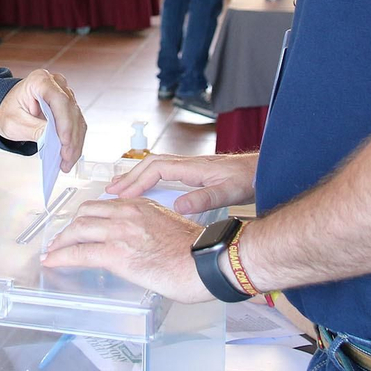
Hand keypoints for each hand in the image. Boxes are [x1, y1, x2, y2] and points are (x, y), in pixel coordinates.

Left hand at [0, 69, 85, 173]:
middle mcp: (56, 84)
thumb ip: (34, 130)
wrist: (9, 107)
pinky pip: (77, 124)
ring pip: (77, 119)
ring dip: (75, 142)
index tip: (64, 141)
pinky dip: (75, 141)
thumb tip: (54, 140)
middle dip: (70, 138)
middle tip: (66, 158)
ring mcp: (65, 94)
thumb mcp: (14, 123)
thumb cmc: (8, 110)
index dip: (64, 121)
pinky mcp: (69, 107)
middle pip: (71, 111)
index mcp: (39, 80)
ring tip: (67, 162)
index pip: (59, 99)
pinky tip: (70, 155)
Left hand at [43, 197, 209, 302]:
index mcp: (141, 206)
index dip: (87, 216)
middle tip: (63, 240)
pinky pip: (79, 253)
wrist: (207, 261)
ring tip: (54, 252)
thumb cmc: (197, 253)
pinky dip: (61, 257)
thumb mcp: (170, 228)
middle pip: (86, 214)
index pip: (105, 206)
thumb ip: (151, 230)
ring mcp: (120, 232)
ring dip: (61, 242)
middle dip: (70, 228)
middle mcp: (127, 213)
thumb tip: (144, 245)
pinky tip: (53, 262)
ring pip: (78, 230)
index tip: (81, 226)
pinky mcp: (116, 253)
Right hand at [107, 153, 257, 214]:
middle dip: (129, 177)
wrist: (261, 171)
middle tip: (110, 192)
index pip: (156, 169)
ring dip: (135, 176)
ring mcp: (189, 166)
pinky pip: (162, 171)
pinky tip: (145, 190)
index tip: (122, 196)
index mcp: (192, 167)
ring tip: (118, 189)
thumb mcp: (227, 192)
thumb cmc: (247, 179)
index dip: (137, 182)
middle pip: (150, 165)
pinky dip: (147, 178)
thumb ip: (204, 199)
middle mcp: (187, 163)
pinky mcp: (192, 172)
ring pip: (154, 167)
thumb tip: (178, 206)